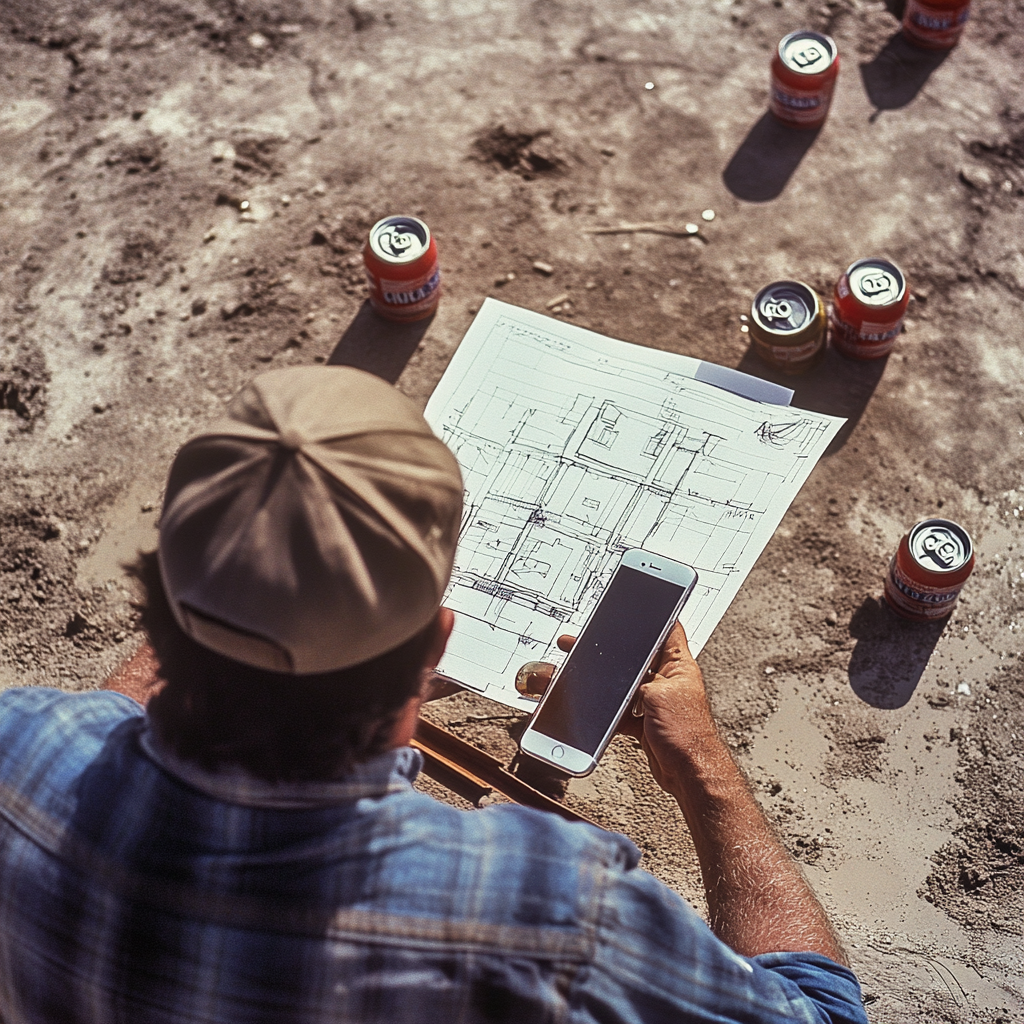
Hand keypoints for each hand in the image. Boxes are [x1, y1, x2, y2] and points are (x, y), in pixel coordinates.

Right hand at [516, 624, 718, 794]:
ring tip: (585, 676)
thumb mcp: (657, 694)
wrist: (690, 774)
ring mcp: (656, 702)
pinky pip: (622, 710)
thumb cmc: (687, 734)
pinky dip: (609, 711)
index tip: (637, 601)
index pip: (667, 629)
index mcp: (679, 665)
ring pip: (626, 685)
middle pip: (638, 658)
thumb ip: (636, 679)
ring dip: (609, 685)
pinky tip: (596, 709)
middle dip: (616, 651)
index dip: (654, 614)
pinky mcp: (646, 722)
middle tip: (590, 641)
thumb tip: (619, 675)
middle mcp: (669, 681)